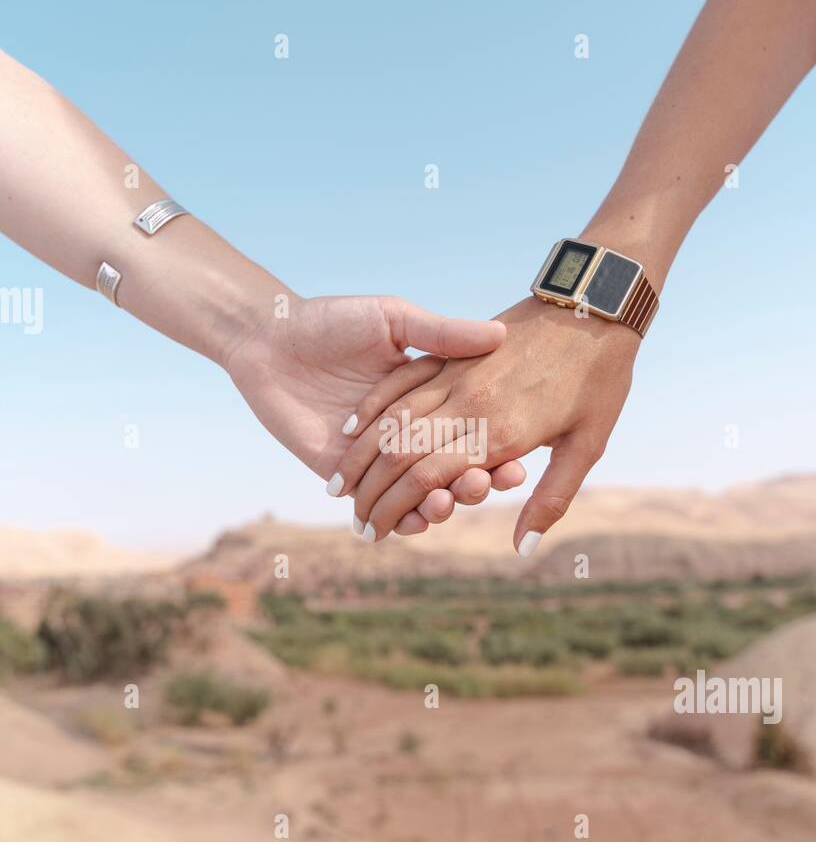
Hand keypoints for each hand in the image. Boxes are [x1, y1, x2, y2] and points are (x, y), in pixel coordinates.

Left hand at [224, 292, 525, 534]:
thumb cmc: (334, 320)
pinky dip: (401, 522)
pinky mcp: (344, 476)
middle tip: (480, 483)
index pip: (476, 433)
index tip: (518, 463)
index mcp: (432, 398)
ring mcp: (379, 459)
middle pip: (454, 471)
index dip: (500, 453)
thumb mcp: (394, 319)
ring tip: (444, 503)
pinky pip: (379, 509)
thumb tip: (499, 335)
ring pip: (421, 496)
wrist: (271, 338)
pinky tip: (414, 522)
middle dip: (473, 485)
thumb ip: (442, 334)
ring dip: (440, 507)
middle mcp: (411, 433)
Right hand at [333, 295, 638, 551]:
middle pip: (402, 455)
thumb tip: (523, 549)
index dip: (397, 510)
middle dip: (372, 493)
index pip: (429, 480)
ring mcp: (457, 373)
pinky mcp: (452, 350)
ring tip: (339, 486)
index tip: (376, 533)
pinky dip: (374, 406)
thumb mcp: (587, 446)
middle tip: (355, 522)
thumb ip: (550, 499)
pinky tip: (354, 427)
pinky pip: (401, 380)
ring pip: (394, 419)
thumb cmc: (602, 380)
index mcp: (499, 433)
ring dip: (362, 455)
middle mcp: (470, 404)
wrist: (597, 302)